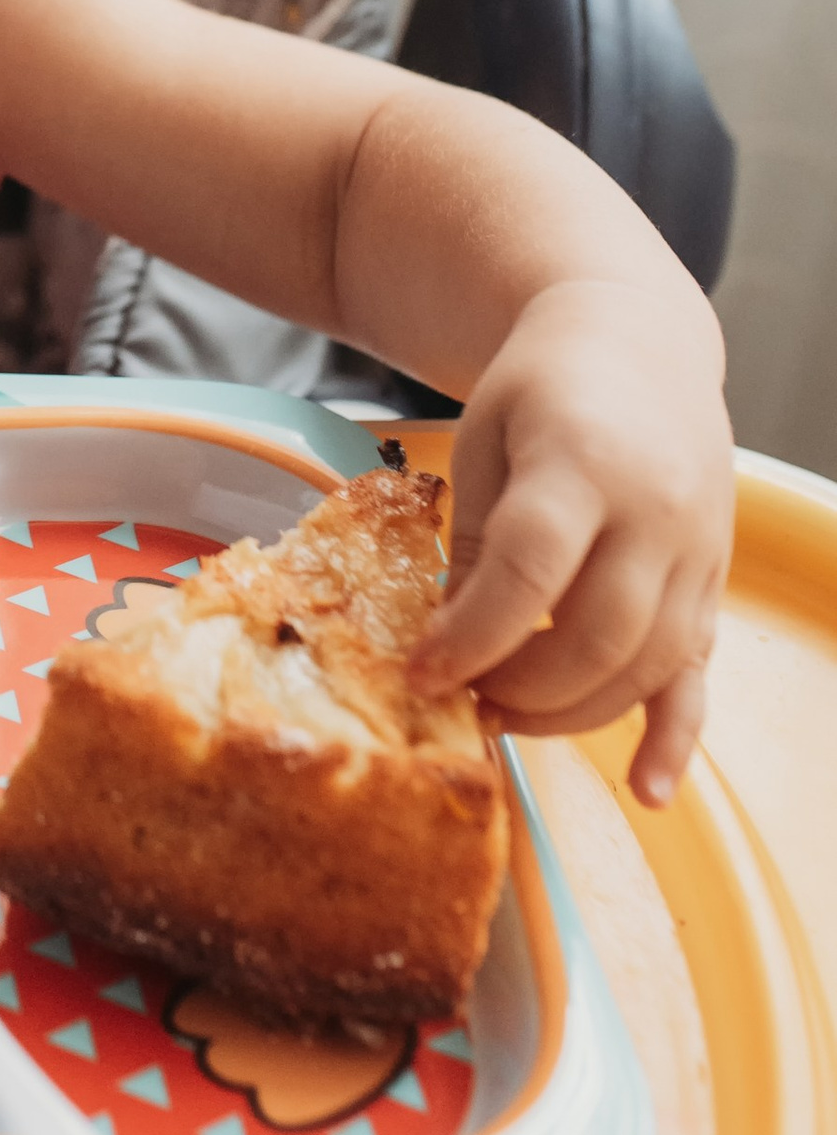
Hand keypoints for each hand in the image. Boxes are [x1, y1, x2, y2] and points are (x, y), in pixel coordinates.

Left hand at [420, 278, 732, 805]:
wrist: (638, 344)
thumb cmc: (542, 388)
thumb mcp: (484, 439)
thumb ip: (474, 540)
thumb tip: (450, 644)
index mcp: (582, 461)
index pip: (531, 570)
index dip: (473, 637)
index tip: (422, 675)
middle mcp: (654, 511)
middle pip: (598, 633)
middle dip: (524, 687)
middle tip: (466, 701)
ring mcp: (695, 552)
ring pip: (648, 665)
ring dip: (574, 713)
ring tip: (506, 716)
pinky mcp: (712, 583)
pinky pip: (699, 673)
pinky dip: (675, 737)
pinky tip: (647, 790)